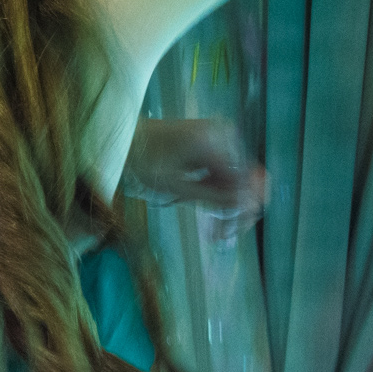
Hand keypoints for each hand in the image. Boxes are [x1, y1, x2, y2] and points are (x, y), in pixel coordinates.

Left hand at [122, 118, 267, 237]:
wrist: (120, 139)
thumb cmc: (140, 160)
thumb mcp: (176, 185)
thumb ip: (215, 196)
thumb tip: (252, 207)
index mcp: (215, 141)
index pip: (246, 182)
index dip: (241, 211)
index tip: (228, 235)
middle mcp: (222, 134)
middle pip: (244, 181)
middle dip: (234, 211)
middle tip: (220, 237)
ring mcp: (217, 137)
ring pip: (236, 179)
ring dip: (226, 205)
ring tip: (213, 232)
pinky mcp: (210, 144)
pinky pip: (224, 172)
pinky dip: (217, 192)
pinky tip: (208, 213)